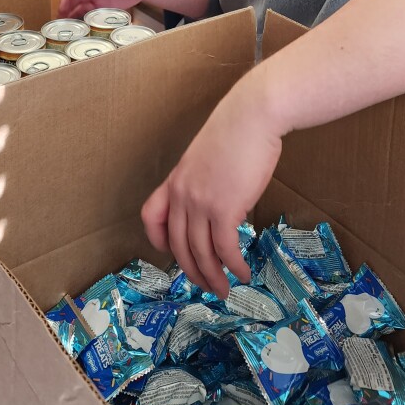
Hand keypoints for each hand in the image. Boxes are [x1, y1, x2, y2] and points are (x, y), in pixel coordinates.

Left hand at [142, 66, 282, 297]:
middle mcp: (182, 194)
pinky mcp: (225, 208)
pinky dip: (233, 265)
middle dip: (192, 271)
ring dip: (213, 276)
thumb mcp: (208, 154)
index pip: (152, 216)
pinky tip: (243, 272)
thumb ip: (204, 178)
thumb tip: (217, 195)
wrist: (252, 115)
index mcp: (175, 179)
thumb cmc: (236, 130)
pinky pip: (225, 248)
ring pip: (201, 252)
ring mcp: (201, 203)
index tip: (172, 253)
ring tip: (225, 289)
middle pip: (179, 244)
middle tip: (207, 286)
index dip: (159, 240)